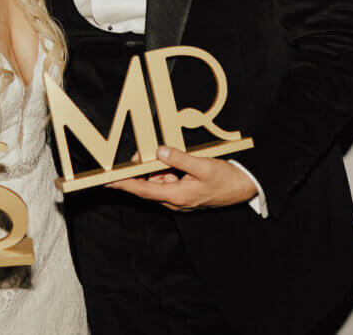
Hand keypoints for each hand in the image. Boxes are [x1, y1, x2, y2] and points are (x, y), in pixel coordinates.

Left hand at [106, 146, 256, 211]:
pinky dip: (169, 170)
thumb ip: (180, 159)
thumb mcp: (203, 166)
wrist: (244, 187)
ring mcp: (179, 198)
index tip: (108, 182)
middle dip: (144, 170)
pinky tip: (178, 162)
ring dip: (159, 168)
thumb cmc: (226, 180)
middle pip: (149, 185)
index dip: (124, 185)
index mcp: (177, 196)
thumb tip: (160, 152)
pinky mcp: (184, 193)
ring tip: (170, 156)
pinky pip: (168, 180)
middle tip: (145, 153)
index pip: (143, 191)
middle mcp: (175, 200)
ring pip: (158, 181)